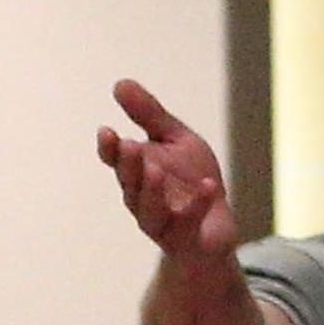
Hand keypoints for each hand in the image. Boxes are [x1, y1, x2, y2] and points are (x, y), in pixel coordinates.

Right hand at [97, 79, 240, 258]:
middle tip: (129, 145)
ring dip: (150, 191)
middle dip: (128, 166)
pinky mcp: (185, 241)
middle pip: (129, 184)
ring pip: (148, 212)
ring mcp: (161, 224)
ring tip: (155, 170)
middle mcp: (141, 200)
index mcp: (136, 173)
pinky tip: (208, 186)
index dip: (109, 148)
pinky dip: (197, 206)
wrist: (216, 227)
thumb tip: (120, 83)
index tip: (107, 131)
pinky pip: (187, 226)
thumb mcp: (175, 140)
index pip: (115, 160)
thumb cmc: (191, 182)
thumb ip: (150, 115)